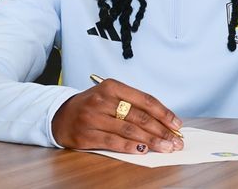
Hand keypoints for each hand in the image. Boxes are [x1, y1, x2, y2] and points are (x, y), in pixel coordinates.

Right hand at [50, 77, 183, 153]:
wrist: (60, 115)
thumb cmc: (92, 106)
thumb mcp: (110, 96)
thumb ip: (133, 105)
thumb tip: (163, 121)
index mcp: (112, 86)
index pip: (145, 100)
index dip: (164, 113)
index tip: (177, 124)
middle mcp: (103, 100)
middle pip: (139, 117)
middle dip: (162, 130)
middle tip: (176, 140)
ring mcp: (93, 118)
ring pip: (129, 130)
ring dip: (151, 141)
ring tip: (166, 147)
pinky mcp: (87, 135)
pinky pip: (113, 142)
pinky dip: (130, 147)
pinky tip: (143, 150)